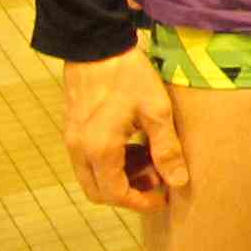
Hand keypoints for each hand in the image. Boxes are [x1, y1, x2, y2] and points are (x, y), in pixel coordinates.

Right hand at [62, 48, 186, 211]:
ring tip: (149, 158)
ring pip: (92, 177)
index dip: (140, 202)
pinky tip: (133, 144)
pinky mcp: (72, 131)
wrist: (97, 47)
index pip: (116, 194)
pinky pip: (88, 161)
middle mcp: (79, 150)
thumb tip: (179, 181)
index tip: (163, 198)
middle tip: (157, 178)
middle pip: (99, 192)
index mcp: (99, 149)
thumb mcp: (157, 111)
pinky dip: (110, 163)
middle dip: (129, 193)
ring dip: (119, 177)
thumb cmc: (129, 77)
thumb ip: (167, 148)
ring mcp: (72, 140)